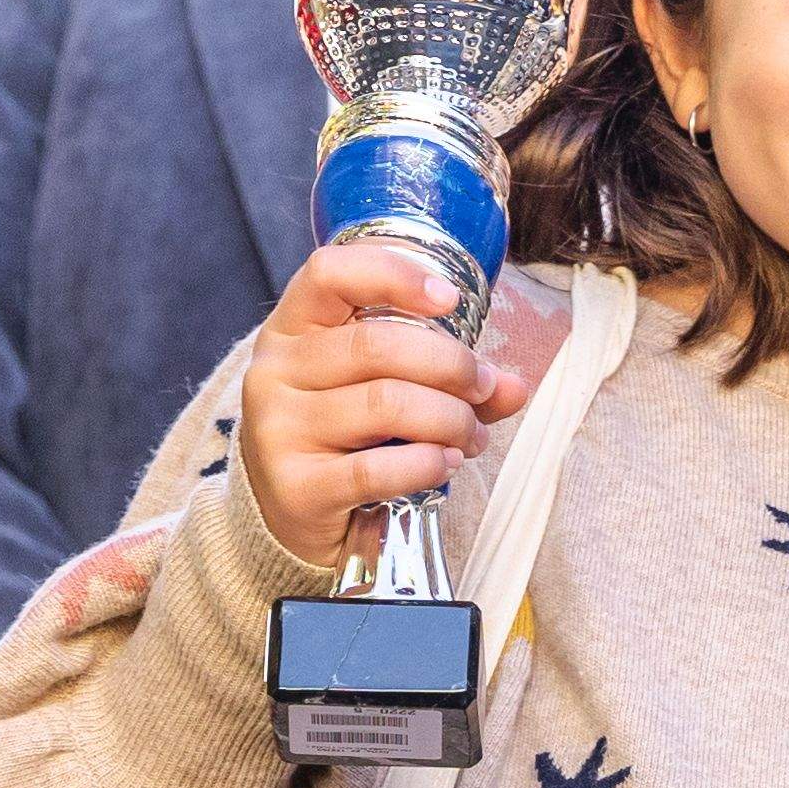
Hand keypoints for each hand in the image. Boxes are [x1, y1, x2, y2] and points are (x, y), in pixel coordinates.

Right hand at [233, 240, 531, 565]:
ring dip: (449, 418)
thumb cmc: (345, 435)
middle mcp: (274, 371)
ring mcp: (278, 429)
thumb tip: (514, 385)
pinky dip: (427, 464)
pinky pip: (376, 468)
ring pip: (385, 404)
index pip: (329, 273)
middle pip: (376, 345)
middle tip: (483, 387)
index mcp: (293, 328)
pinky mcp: (296, 487)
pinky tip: (446, 463)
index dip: (394, 274)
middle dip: (450, 365)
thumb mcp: (384, 387)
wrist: (290, 514)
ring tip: (472, 435)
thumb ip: (449, 379)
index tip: (449, 299)